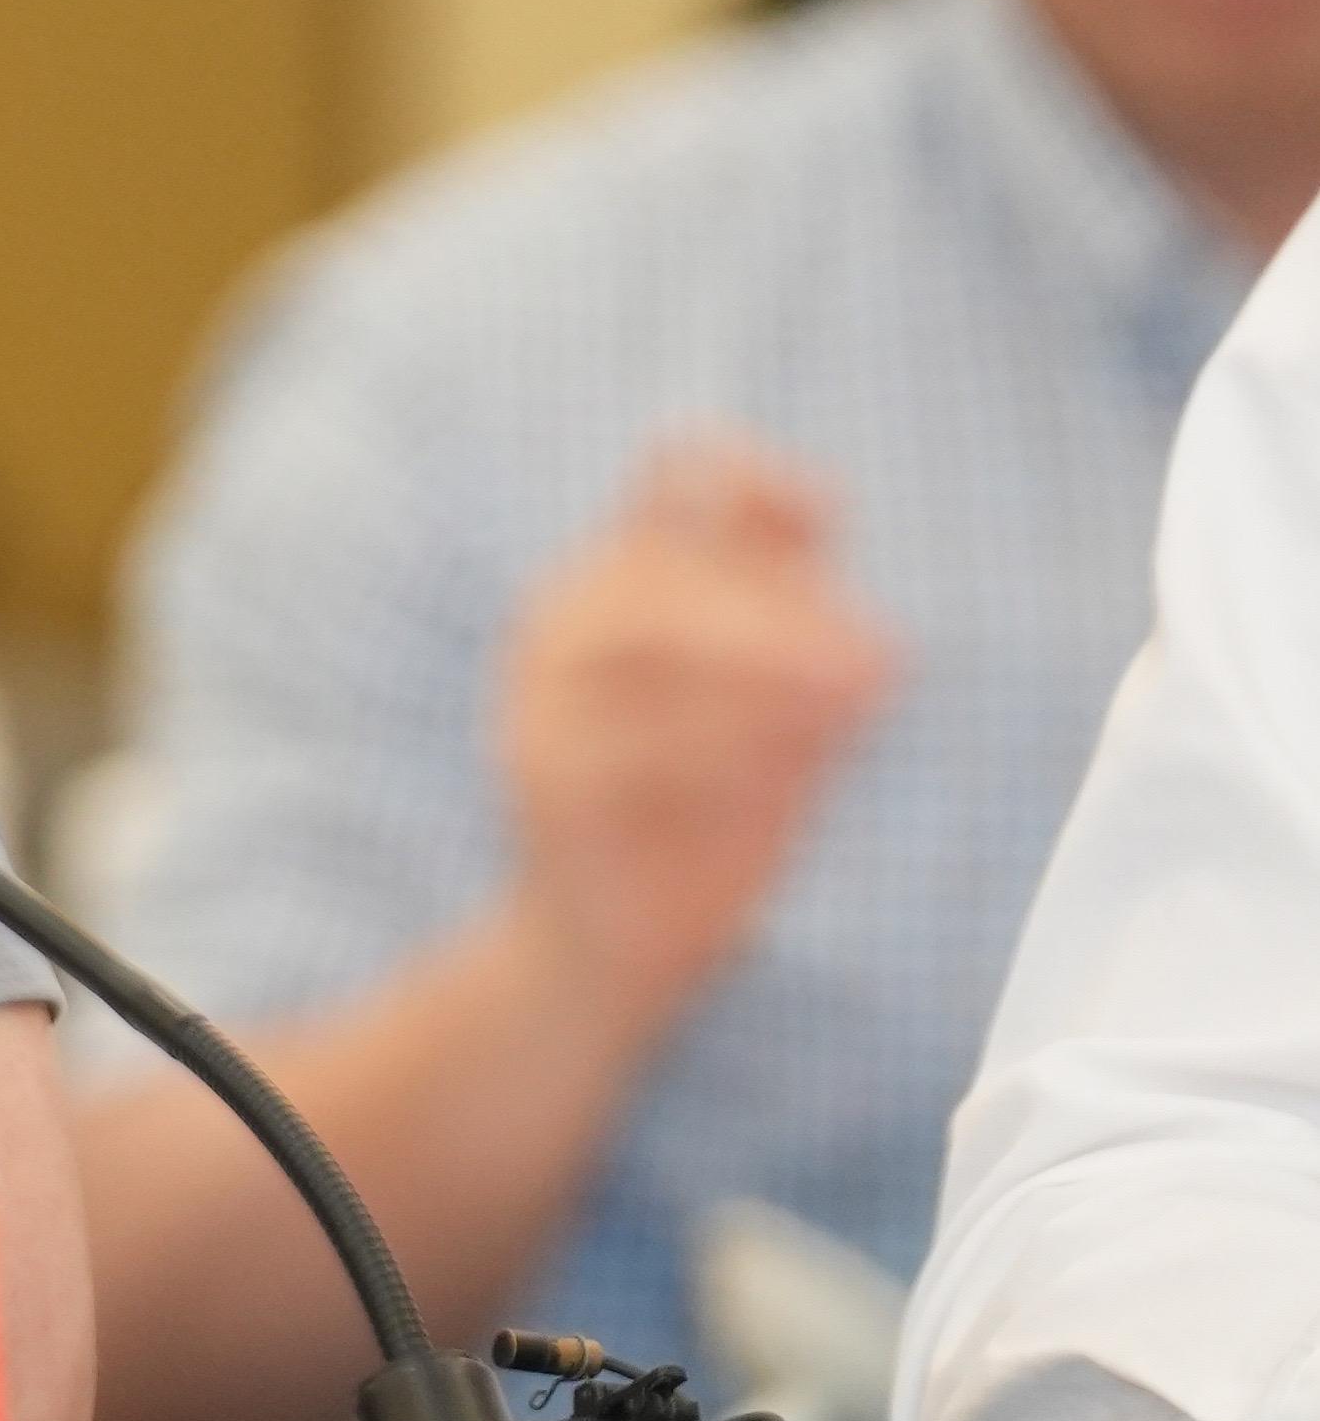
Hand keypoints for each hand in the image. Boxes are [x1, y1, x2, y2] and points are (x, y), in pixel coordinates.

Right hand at [491, 436, 897, 1023]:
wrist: (606, 947)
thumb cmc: (706, 810)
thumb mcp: (775, 700)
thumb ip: (797, 615)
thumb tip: (833, 520)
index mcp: (621, 578)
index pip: (678, 472)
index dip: (760, 482)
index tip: (833, 529)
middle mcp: (564, 620)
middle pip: (664, 564)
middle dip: (782, 611)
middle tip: (880, 660)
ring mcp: (540, 698)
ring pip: (644, 642)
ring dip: (764, 674)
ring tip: (854, 708)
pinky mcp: (543, 779)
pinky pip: (632, 747)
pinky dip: (722, 755)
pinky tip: (788, 782)